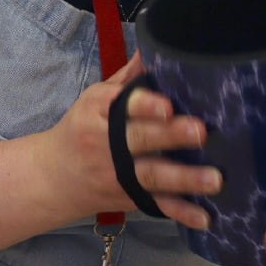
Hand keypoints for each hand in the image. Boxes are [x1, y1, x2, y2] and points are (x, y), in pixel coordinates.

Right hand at [44, 53, 219, 228]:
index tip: (167, 105)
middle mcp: (106, 144)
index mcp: (98, 111)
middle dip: (172, 136)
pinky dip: (180, 212)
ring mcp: (117, 175)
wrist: (52, 178)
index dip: (145, 105)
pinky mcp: (128, 199)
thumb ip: (126, 79)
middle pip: (141, 139)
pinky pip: (156, 205)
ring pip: (152, 176)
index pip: (122, 105)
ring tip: (214, 179)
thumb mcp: (94, 99)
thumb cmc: (81, 129)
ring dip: (184, 178)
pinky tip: (205, 217)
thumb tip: (152, 47)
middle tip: (202, 132)